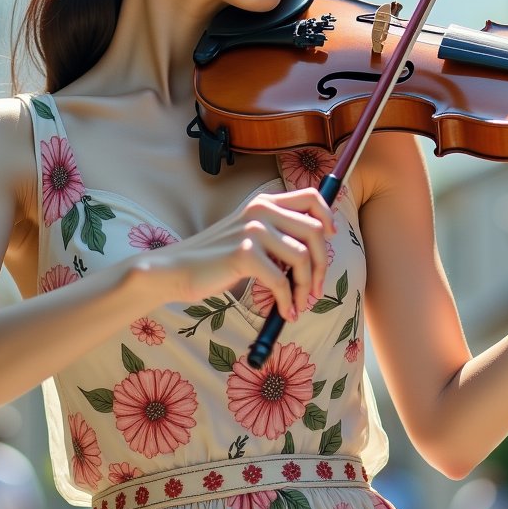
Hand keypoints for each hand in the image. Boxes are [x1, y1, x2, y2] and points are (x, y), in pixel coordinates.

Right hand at [135, 186, 336, 320]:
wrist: (176, 270)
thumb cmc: (215, 259)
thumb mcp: (248, 235)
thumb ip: (277, 233)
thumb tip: (317, 249)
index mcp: (264, 202)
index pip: (311, 197)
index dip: (328, 216)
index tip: (331, 239)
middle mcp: (261, 210)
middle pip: (315, 232)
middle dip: (322, 265)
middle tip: (315, 290)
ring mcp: (253, 230)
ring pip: (303, 258)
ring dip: (305, 288)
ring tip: (297, 305)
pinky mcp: (245, 253)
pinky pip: (281, 281)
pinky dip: (287, 300)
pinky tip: (283, 312)